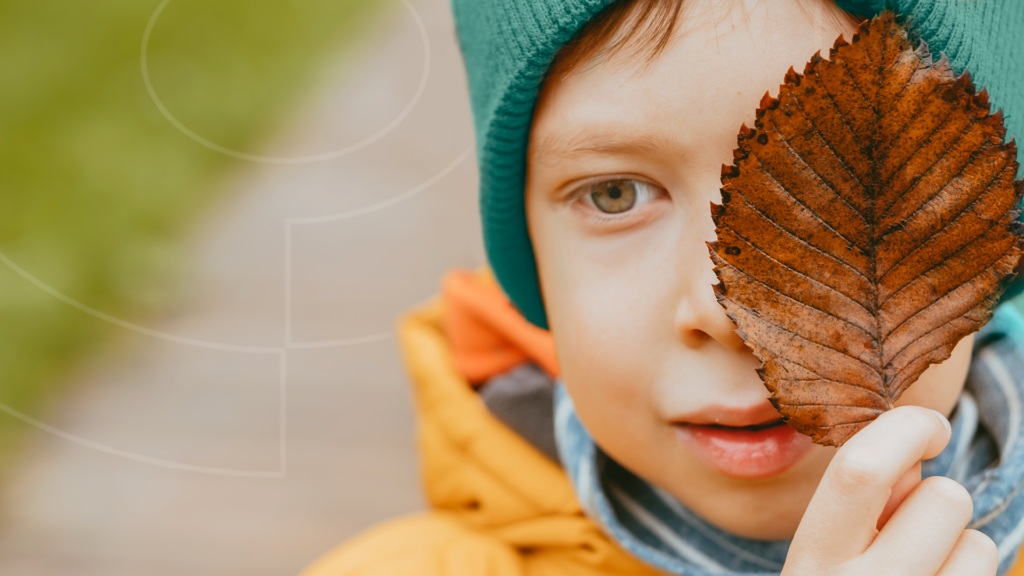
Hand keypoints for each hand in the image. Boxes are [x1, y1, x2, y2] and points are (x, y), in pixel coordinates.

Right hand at [783, 406, 997, 575]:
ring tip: (925, 575)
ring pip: (979, 545)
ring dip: (960, 550)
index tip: (927, 427)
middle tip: (914, 528)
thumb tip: (914, 447)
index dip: (905, 430)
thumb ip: (862, 500)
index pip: (860, 472)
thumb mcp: (824, 557)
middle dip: (938, 499)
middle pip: (943, 498)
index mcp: (812, 559)